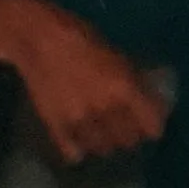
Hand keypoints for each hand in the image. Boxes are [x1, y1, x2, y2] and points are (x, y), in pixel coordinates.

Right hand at [0, 0, 169, 166]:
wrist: (35, 35)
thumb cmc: (79, 35)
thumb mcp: (116, 54)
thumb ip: (133, 80)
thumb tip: (149, 99)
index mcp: (124, 87)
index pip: (152, 125)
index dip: (153, 125)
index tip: (150, 123)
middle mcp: (105, 109)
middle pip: (128, 141)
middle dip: (129, 134)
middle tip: (124, 126)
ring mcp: (79, 120)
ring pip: (103, 149)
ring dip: (105, 142)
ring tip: (101, 133)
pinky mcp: (55, 126)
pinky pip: (73, 152)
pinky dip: (78, 149)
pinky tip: (79, 142)